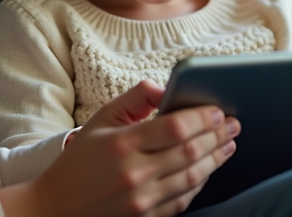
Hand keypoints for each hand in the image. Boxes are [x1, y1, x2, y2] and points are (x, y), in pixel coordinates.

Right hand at [0, 79, 239, 216]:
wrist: (59, 206)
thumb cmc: (81, 159)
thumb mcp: (100, 120)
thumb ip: (134, 99)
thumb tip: (165, 87)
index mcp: (121, 144)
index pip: (174, 127)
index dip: (202, 118)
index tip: (217, 110)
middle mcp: (134, 173)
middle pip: (190, 152)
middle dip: (217, 136)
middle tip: (233, 124)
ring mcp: (142, 199)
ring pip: (192, 177)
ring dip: (216, 159)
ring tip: (228, 144)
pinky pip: (184, 199)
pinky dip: (200, 182)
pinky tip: (208, 168)